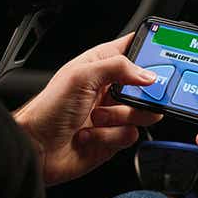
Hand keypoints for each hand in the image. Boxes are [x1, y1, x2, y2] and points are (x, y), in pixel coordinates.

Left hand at [13, 34, 161, 185]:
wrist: (35, 148)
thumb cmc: (48, 109)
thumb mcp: (82, 76)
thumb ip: (118, 67)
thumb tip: (148, 74)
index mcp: (101, 65)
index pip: (132, 48)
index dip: (148, 49)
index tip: (162, 55)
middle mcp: (109, 88)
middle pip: (146, 85)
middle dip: (144, 93)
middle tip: (135, 96)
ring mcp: (113, 114)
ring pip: (142, 112)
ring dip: (121, 117)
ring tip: (99, 117)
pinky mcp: (113, 138)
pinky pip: (131, 134)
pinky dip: (112, 136)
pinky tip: (91, 134)